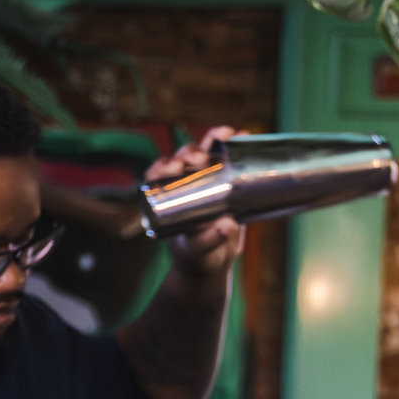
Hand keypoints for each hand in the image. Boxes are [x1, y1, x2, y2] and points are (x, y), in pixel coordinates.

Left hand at [145, 126, 244, 282]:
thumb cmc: (198, 259)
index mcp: (165, 201)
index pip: (156, 177)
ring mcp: (203, 182)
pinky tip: (243, 134)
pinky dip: (234, 144)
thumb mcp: (199, 251)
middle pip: (181, 161)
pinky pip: (227, 159)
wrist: (212, 263)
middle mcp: (182, 187)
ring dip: (211, 141)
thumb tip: (227, 225)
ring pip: (204, 154)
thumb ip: (210, 240)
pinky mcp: (225, 181)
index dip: (161, 167)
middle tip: (199, 159)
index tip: (173, 168)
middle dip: (189, 153)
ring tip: (225, 135)